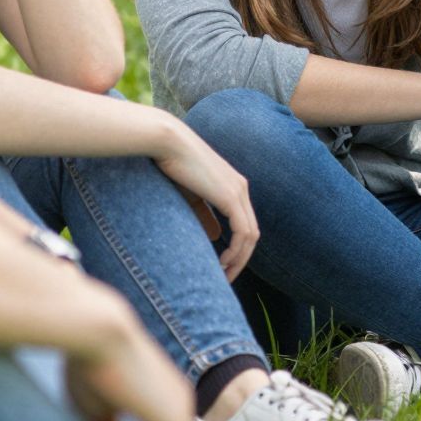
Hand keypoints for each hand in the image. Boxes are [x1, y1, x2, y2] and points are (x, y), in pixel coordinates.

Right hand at [150, 123, 258, 278]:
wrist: (169, 143)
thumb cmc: (174, 166)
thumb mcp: (191, 196)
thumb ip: (205, 214)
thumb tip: (215, 236)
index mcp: (234, 187)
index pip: (244, 224)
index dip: (237, 249)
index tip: (222, 266)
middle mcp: (241, 188)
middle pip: (251, 233)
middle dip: (241, 259)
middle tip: (226, 278)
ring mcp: (238, 192)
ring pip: (250, 235)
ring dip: (239, 259)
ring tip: (224, 276)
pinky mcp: (230, 196)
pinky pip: (242, 232)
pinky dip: (236, 251)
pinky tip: (223, 262)